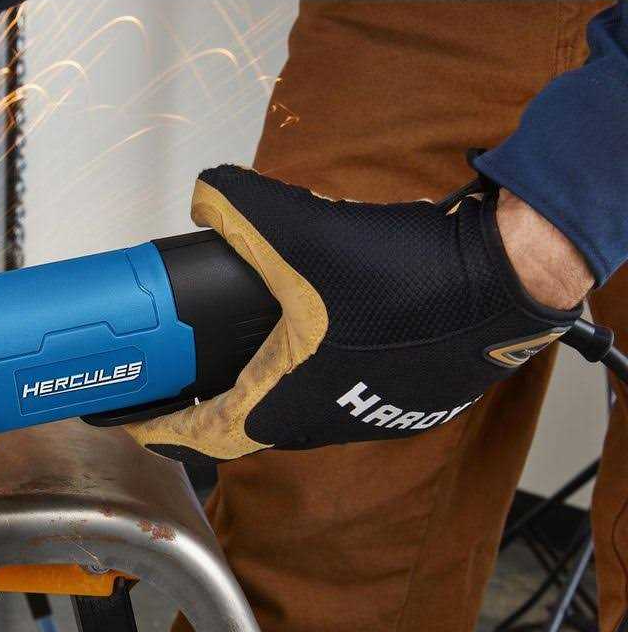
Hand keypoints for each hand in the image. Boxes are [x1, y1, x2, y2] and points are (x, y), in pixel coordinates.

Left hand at [126, 166, 582, 461]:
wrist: (504, 285)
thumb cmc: (408, 280)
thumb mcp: (302, 232)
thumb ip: (240, 210)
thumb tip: (205, 197)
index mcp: (279, 404)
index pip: (195, 433)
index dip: (154, 427)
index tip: (128, 420)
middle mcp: (315, 424)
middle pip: (237, 424)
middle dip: (199, 403)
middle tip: (172, 379)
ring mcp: (358, 417)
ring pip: (284, 412)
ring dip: (252, 388)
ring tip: (229, 356)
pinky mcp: (394, 400)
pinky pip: (327, 396)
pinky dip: (299, 376)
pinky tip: (302, 339)